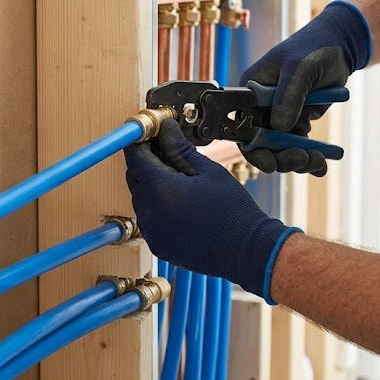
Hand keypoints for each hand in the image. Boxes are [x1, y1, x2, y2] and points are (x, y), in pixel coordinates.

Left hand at [123, 119, 299, 303]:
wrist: (245, 250)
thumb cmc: (232, 210)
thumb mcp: (208, 171)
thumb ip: (180, 149)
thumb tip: (165, 130)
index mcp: (159, 189)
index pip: (135, 157)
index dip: (140, 142)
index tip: (150, 135)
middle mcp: (148, 212)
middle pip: (135, 177)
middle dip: (146, 163)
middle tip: (168, 153)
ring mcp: (151, 231)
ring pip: (141, 198)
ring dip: (152, 186)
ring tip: (179, 181)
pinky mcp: (157, 245)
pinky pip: (149, 218)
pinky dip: (158, 207)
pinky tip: (180, 204)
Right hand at [239, 1, 370, 174]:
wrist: (339, 47)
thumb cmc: (314, 49)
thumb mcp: (300, 68)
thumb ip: (289, 95)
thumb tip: (279, 127)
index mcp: (250, 92)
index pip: (242, 127)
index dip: (253, 149)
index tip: (270, 164)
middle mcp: (261, 108)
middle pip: (263, 145)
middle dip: (282, 158)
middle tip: (303, 159)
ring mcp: (279, 117)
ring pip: (282, 149)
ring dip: (299, 160)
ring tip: (318, 161)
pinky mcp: (298, 121)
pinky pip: (300, 146)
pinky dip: (312, 158)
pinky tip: (322, 166)